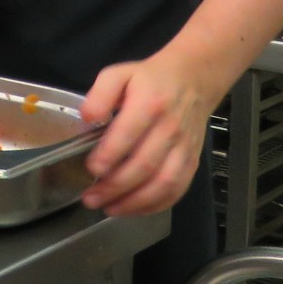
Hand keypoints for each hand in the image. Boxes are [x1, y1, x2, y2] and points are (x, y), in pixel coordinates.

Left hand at [78, 55, 215, 217]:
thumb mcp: (119, 74)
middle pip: (144, 165)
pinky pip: (178, 189)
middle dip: (115, 187)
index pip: (129, 134)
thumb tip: (87, 116)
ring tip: (109, 208)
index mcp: (150, 103)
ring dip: (135, 202)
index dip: (109, 156)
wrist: (194, 80)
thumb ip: (100, 93)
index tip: (91, 170)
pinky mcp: (192, 161)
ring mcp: (184, 148)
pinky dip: (156, 205)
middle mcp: (170, 129)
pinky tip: (134, 209)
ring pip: (163, 183)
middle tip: (90, 197)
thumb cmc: (149, 79)